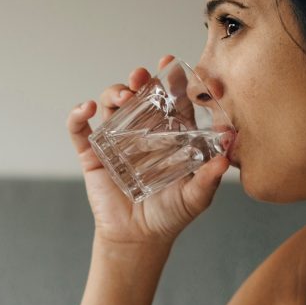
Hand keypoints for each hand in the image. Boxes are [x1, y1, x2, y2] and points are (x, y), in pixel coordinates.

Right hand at [68, 53, 232, 248]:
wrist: (138, 239)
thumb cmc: (170, 215)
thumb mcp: (196, 197)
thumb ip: (209, 177)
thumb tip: (227, 157)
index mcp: (169, 135)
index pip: (171, 100)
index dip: (172, 80)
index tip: (172, 65)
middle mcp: (142, 132)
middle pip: (139, 95)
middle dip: (139, 80)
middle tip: (142, 77)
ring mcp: (115, 141)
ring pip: (111, 105)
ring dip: (113, 92)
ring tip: (122, 95)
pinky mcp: (93, 155)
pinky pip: (80, 130)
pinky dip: (78, 115)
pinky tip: (86, 108)